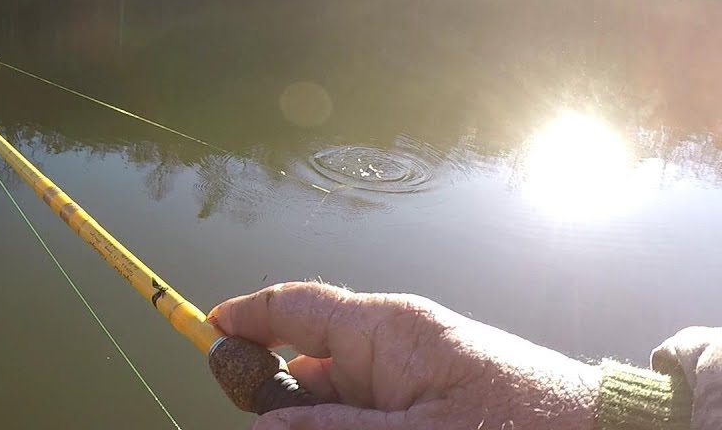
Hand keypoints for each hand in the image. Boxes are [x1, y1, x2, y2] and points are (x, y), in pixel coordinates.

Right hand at [209, 282, 598, 429]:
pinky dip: (344, 425)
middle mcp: (391, 342)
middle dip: (274, 394)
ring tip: (298, 426)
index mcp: (387, 328)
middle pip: (307, 359)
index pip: (296, 305)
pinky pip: (368, 410)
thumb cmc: (520, 425)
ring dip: (314, 418)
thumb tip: (262, 425)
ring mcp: (410, 372)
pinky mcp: (426, 399)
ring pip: (336, 394)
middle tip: (254, 421)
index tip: (204, 331)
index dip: (244, 315)